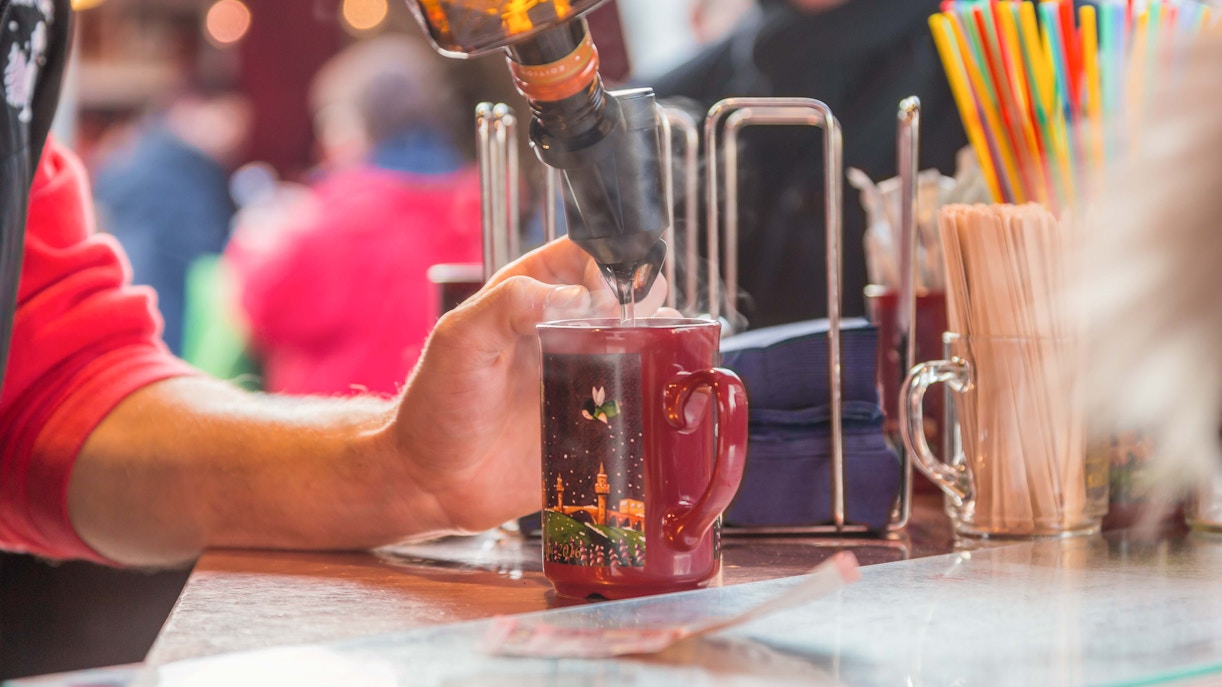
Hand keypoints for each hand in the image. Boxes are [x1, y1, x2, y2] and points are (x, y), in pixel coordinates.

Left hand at [390, 238, 667, 532]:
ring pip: (643, 347)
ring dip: (662, 346)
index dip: (605, 264)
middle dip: (646, 300)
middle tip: (641, 326)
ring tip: (663, 359)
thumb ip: (511, 303)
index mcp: (530, 296)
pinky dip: (659, 399)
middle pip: (625, 297)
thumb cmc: (438, 404)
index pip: (584, 255)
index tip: (607, 298)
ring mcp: (585, 378)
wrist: (435, 481)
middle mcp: (565, 332)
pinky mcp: (597, 424)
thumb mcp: (461, 340)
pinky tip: (660, 403)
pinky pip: (640, 405)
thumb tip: (579, 297)